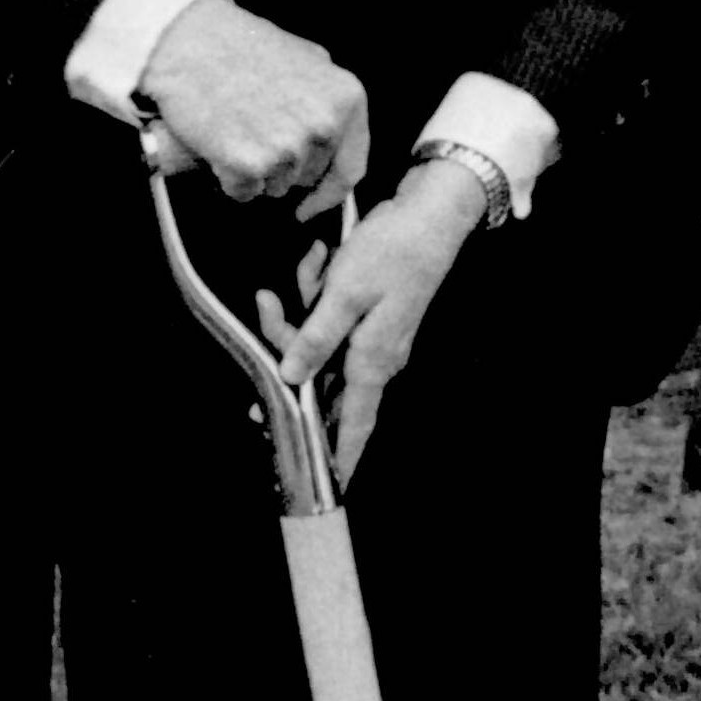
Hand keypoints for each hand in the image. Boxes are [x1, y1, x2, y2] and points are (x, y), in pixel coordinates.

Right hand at [141, 0, 369, 216]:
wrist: (187, 40)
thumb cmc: (240, 46)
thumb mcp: (306, 59)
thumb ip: (328, 100)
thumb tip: (335, 138)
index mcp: (346, 100)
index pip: (351, 169)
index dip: (329, 193)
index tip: (311, 205)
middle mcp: (324, 126)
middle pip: (307, 179)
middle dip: (282, 166)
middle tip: (254, 129)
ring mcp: (288, 147)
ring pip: (274, 187)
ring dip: (254, 169)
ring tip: (236, 126)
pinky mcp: (249, 164)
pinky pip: (243, 191)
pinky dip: (228, 177)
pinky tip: (219, 140)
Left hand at [265, 159, 476, 484]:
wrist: (430, 216)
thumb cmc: (394, 252)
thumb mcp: (344, 294)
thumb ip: (314, 340)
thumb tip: (291, 378)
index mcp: (372, 360)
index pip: (355, 423)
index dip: (342, 455)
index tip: (334, 485)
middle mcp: (375, 357)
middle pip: (318, 375)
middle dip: (287, 340)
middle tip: (270, 301)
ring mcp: (374, 338)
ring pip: (319, 342)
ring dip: (304, 306)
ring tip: (313, 265)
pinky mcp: (371, 317)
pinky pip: (330, 319)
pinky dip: (318, 293)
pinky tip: (322, 261)